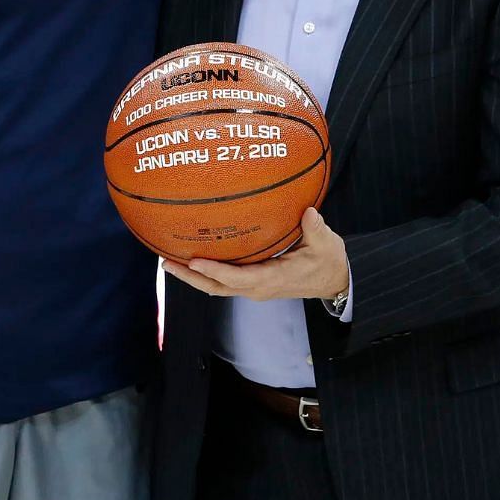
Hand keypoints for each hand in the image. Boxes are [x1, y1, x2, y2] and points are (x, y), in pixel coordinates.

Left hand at [163, 208, 349, 301]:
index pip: (236, 278)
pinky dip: (205, 273)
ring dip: (192, 277)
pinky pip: (223, 282)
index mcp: (272, 278)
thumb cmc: (328, 262)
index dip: (214, 270)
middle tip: (166, 262)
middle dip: (190, 276)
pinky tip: (193, 259)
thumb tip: (309, 212)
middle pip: (215, 286)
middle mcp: (257, 288)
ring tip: (169, 262)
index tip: (193, 259)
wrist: (333, 281)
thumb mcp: (326, 244)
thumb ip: (316, 229)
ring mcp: (253, 288)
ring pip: (215, 287)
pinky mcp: (253, 284)